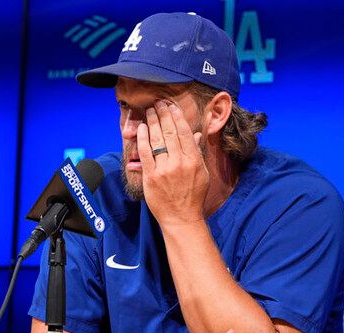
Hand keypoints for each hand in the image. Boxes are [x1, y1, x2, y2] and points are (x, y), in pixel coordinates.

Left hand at [137, 100, 208, 225]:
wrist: (181, 218)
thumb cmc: (193, 196)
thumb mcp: (202, 173)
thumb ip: (197, 152)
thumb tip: (196, 134)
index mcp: (194, 160)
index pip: (184, 132)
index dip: (177, 117)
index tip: (172, 107)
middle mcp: (179, 163)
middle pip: (169, 132)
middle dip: (163, 115)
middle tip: (158, 103)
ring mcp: (164, 170)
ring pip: (157, 139)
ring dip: (152, 122)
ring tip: (149, 111)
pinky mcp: (151, 177)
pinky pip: (145, 153)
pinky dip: (142, 138)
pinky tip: (142, 128)